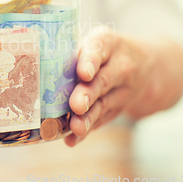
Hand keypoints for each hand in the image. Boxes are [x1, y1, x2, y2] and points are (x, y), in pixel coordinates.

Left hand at [65, 31, 150, 146]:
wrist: (147, 67)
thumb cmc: (104, 51)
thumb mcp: (96, 41)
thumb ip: (72, 50)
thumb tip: (34, 61)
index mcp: (108, 44)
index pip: (99, 50)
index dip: (90, 61)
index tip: (83, 73)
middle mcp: (119, 67)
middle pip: (102, 81)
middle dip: (88, 94)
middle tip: (76, 105)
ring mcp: (121, 91)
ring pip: (103, 105)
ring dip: (88, 118)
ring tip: (75, 127)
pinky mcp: (116, 109)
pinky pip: (101, 121)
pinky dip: (86, 132)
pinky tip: (72, 139)